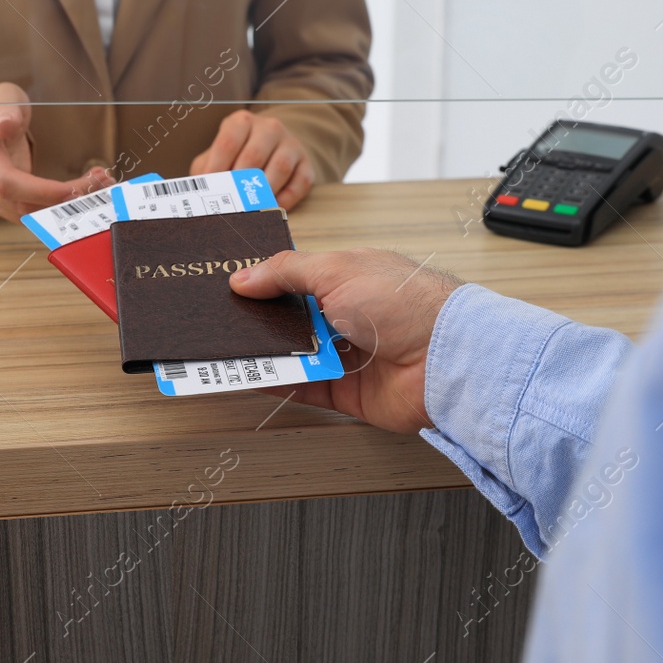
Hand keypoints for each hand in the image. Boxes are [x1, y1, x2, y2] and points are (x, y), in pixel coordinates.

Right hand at [0, 82, 111, 220]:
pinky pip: (27, 212)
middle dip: (65, 200)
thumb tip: (5, 126)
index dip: (42, 192)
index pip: (6, 182)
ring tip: (98, 184)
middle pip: (21, 204)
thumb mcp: (1, 96)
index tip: (77, 189)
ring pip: (27, 214)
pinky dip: (55, 206)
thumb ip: (4, 110)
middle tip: (103, 182)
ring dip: (65, 205)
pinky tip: (80, 192)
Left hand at [190, 110, 313, 209]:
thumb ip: (206, 170)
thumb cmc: (238, 154)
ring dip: (264, 191)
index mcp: (242, 122)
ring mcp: (291, 143)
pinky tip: (273, 208)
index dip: (217, 167)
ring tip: (251, 209)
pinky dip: (287, 198)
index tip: (210, 189)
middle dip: (240, 182)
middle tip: (230, 203)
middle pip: (254, 155)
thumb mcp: (218, 155)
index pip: (228, 142)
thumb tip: (197, 194)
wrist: (273, 146)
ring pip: (280, 167)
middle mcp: (269, 128)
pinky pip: (301, 181)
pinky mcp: (306, 163)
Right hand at [230, 249, 462, 433]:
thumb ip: (285, 272)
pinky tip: (249, 375)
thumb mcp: (336, 270)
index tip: (229, 283)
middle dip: (258, 318)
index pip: (296, 277)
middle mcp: (346, 315)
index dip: (264, 280)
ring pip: (292, 353)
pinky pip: (302, 387)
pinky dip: (276, 383)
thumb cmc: (405, 303)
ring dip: (262, 350)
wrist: (445, 359)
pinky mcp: (345, 391)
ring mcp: (345, 354)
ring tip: (223, 346)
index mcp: (348, 278)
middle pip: (290, 317)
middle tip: (217, 317)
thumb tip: (244, 277)